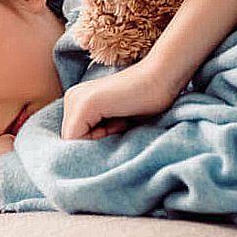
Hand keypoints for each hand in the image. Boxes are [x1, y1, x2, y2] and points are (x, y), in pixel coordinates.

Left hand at [60, 57, 177, 140]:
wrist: (165, 76)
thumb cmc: (148, 101)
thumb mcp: (117, 123)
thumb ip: (99, 134)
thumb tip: (88, 160)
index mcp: (77, 101)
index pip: (74, 138)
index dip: (94, 145)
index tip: (119, 130)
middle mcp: (72, 98)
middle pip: (71, 140)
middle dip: (94, 144)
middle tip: (121, 125)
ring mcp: (75, 99)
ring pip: (72, 141)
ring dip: (98, 142)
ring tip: (122, 122)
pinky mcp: (85, 105)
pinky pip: (76, 138)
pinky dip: (97, 141)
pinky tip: (119, 123)